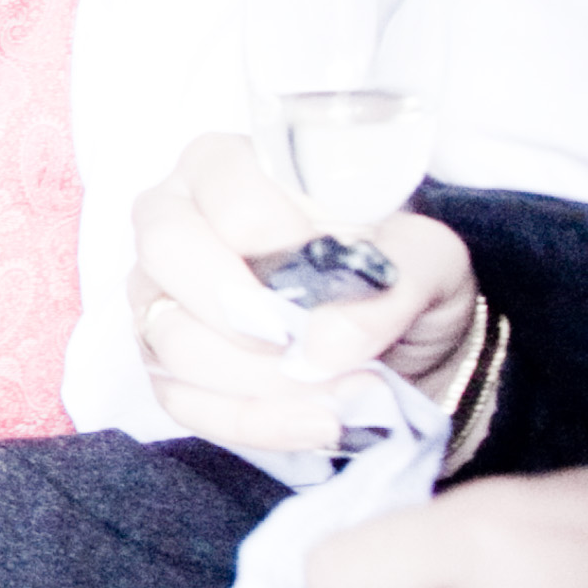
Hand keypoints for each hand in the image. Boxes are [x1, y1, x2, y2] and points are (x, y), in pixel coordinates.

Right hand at [132, 134, 478, 451]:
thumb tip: (325, 341)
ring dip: (265, 379)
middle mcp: (174, 218)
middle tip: (310, 343)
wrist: (398, 344)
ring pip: (172, 336)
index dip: (278, 241)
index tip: (335, 274)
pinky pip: (182, 399)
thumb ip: (398, 280)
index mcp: (228, 166)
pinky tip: (317, 421)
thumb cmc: (396, 277)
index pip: (227, 190)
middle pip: (167, 250)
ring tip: (342, 391)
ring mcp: (157, 293)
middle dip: (245, 312)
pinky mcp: (160, 362)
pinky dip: (256, 421)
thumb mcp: (430, 261)